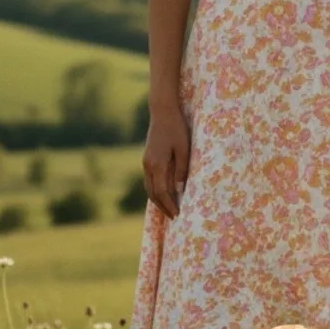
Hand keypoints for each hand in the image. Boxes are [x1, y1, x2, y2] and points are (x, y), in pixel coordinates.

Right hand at [142, 104, 190, 219]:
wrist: (162, 111)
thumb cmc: (177, 128)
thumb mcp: (183, 148)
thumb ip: (181, 169)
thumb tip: (180, 189)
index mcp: (157, 164)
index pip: (162, 192)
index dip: (169, 205)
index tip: (177, 215)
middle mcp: (148, 165)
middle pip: (153, 193)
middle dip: (163, 207)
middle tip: (173, 217)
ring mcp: (145, 162)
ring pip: (149, 187)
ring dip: (158, 200)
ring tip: (168, 209)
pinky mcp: (147, 158)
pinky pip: (149, 180)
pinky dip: (155, 190)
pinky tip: (164, 193)